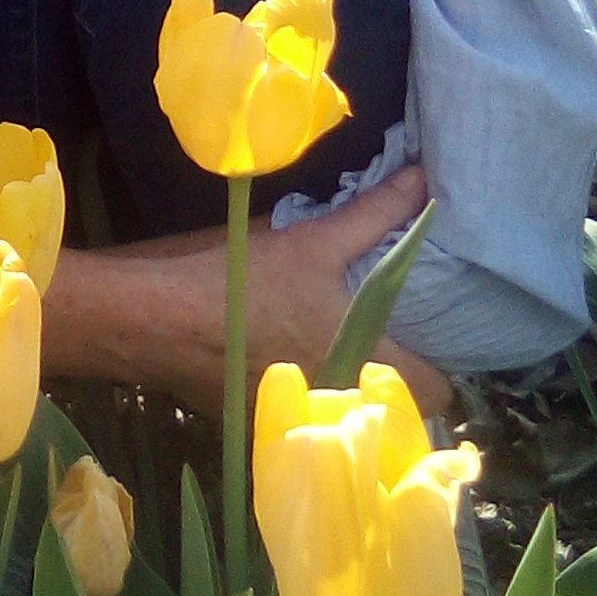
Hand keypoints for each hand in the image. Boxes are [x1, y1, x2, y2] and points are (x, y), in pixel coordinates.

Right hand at [43, 162, 444, 416]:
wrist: (154, 323)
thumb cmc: (241, 282)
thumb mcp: (311, 241)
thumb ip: (374, 214)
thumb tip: (424, 180)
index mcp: (363, 359)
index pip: (438, 392)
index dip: (442, 367)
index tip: (434, 336)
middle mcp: (340, 399)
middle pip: (398, 405)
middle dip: (401, 376)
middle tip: (395, 333)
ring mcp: (300, 413)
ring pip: (352, 407)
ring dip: (356, 382)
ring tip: (347, 339)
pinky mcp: (260, 415)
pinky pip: (309, 406)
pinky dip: (312, 385)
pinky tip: (293, 350)